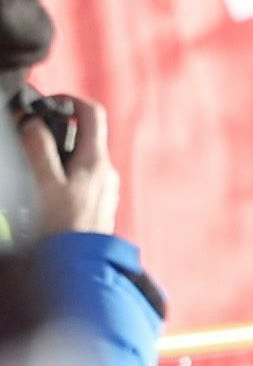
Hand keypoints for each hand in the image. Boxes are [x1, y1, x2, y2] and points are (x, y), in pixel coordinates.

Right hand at [21, 93, 118, 237]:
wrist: (80, 265)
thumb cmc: (63, 226)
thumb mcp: (44, 182)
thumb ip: (38, 148)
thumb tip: (32, 122)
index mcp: (97, 161)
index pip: (93, 113)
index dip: (70, 100)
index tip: (48, 104)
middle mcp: (106, 171)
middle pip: (85, 134)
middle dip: (57, 129)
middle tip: (32, 137)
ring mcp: (106, 187)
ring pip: (81, 156)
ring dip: (58, 152)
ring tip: (35, 166)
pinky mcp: (100, 201)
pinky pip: (81, 176)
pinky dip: (64, 171)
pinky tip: (46, 187)